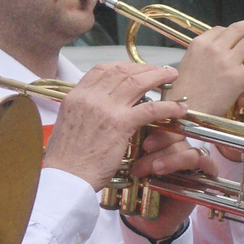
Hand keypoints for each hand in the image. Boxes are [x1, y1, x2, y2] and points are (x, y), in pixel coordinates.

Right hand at [43, 62, 188, 189]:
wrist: (65, 177)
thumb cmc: (66, 160)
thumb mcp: (67, 125)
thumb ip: (82, 113)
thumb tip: (97, 111)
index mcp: (75, 96)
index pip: (101, 69)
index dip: (122, 66)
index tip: (135, 69)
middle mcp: (90, 97)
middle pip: (122, 71)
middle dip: (144, 68)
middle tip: (158, 71)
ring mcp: (106, 109)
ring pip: (137, 82)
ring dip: (158, 77)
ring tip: (171, 76)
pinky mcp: (120, 124)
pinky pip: (150, 109)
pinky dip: (167, 106)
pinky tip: (178, 108)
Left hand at [125, 127, 218, 239]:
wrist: (146, 219)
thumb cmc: (137, 190)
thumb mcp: (131, 168)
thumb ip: (131, 151)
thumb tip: (124, 132)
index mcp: (160, 141)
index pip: (164, 124)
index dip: (156, 127)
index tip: (142, 140)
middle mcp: (177, 148)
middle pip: (177, 134)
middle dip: (160, 142)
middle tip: (144, 151)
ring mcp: (192, 161)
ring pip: (189, 150)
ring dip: (172, 158)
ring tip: (155, 168)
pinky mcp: (203, 176)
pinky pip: (208, 164)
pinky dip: (201, 164)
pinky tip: (186, 170)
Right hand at [165, 17, 243, 116]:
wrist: (185, 110)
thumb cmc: (183, 93)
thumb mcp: (186, 65)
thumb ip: (200, 56)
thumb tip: (211, 54)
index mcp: (199, 44)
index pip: (220, 30)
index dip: (233, 29)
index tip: (241, 31)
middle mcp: (214, 49)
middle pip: (238, 30)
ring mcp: (227, 62)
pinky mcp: (237, 77)